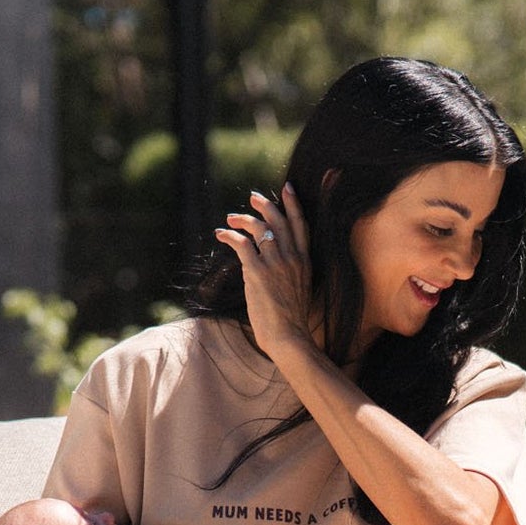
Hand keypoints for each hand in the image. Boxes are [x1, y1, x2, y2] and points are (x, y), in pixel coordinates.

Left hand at [212, 184, 313, 361]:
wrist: (289, 336)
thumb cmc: (291, 320)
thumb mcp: (299, 289)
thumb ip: (290, 272)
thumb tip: (275, 264)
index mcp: (305, 261)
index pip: (301, 225)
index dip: (293, 204)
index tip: (287, 188)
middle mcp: (292, 258)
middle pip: (278, 220)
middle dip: (265, 205)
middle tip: (252, 197)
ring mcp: (275, 264)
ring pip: (259, 228)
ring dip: (242, 219)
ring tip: (231, 217)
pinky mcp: (257, 272)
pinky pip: (241, 244)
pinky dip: (229, 236)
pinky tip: (221, 234)